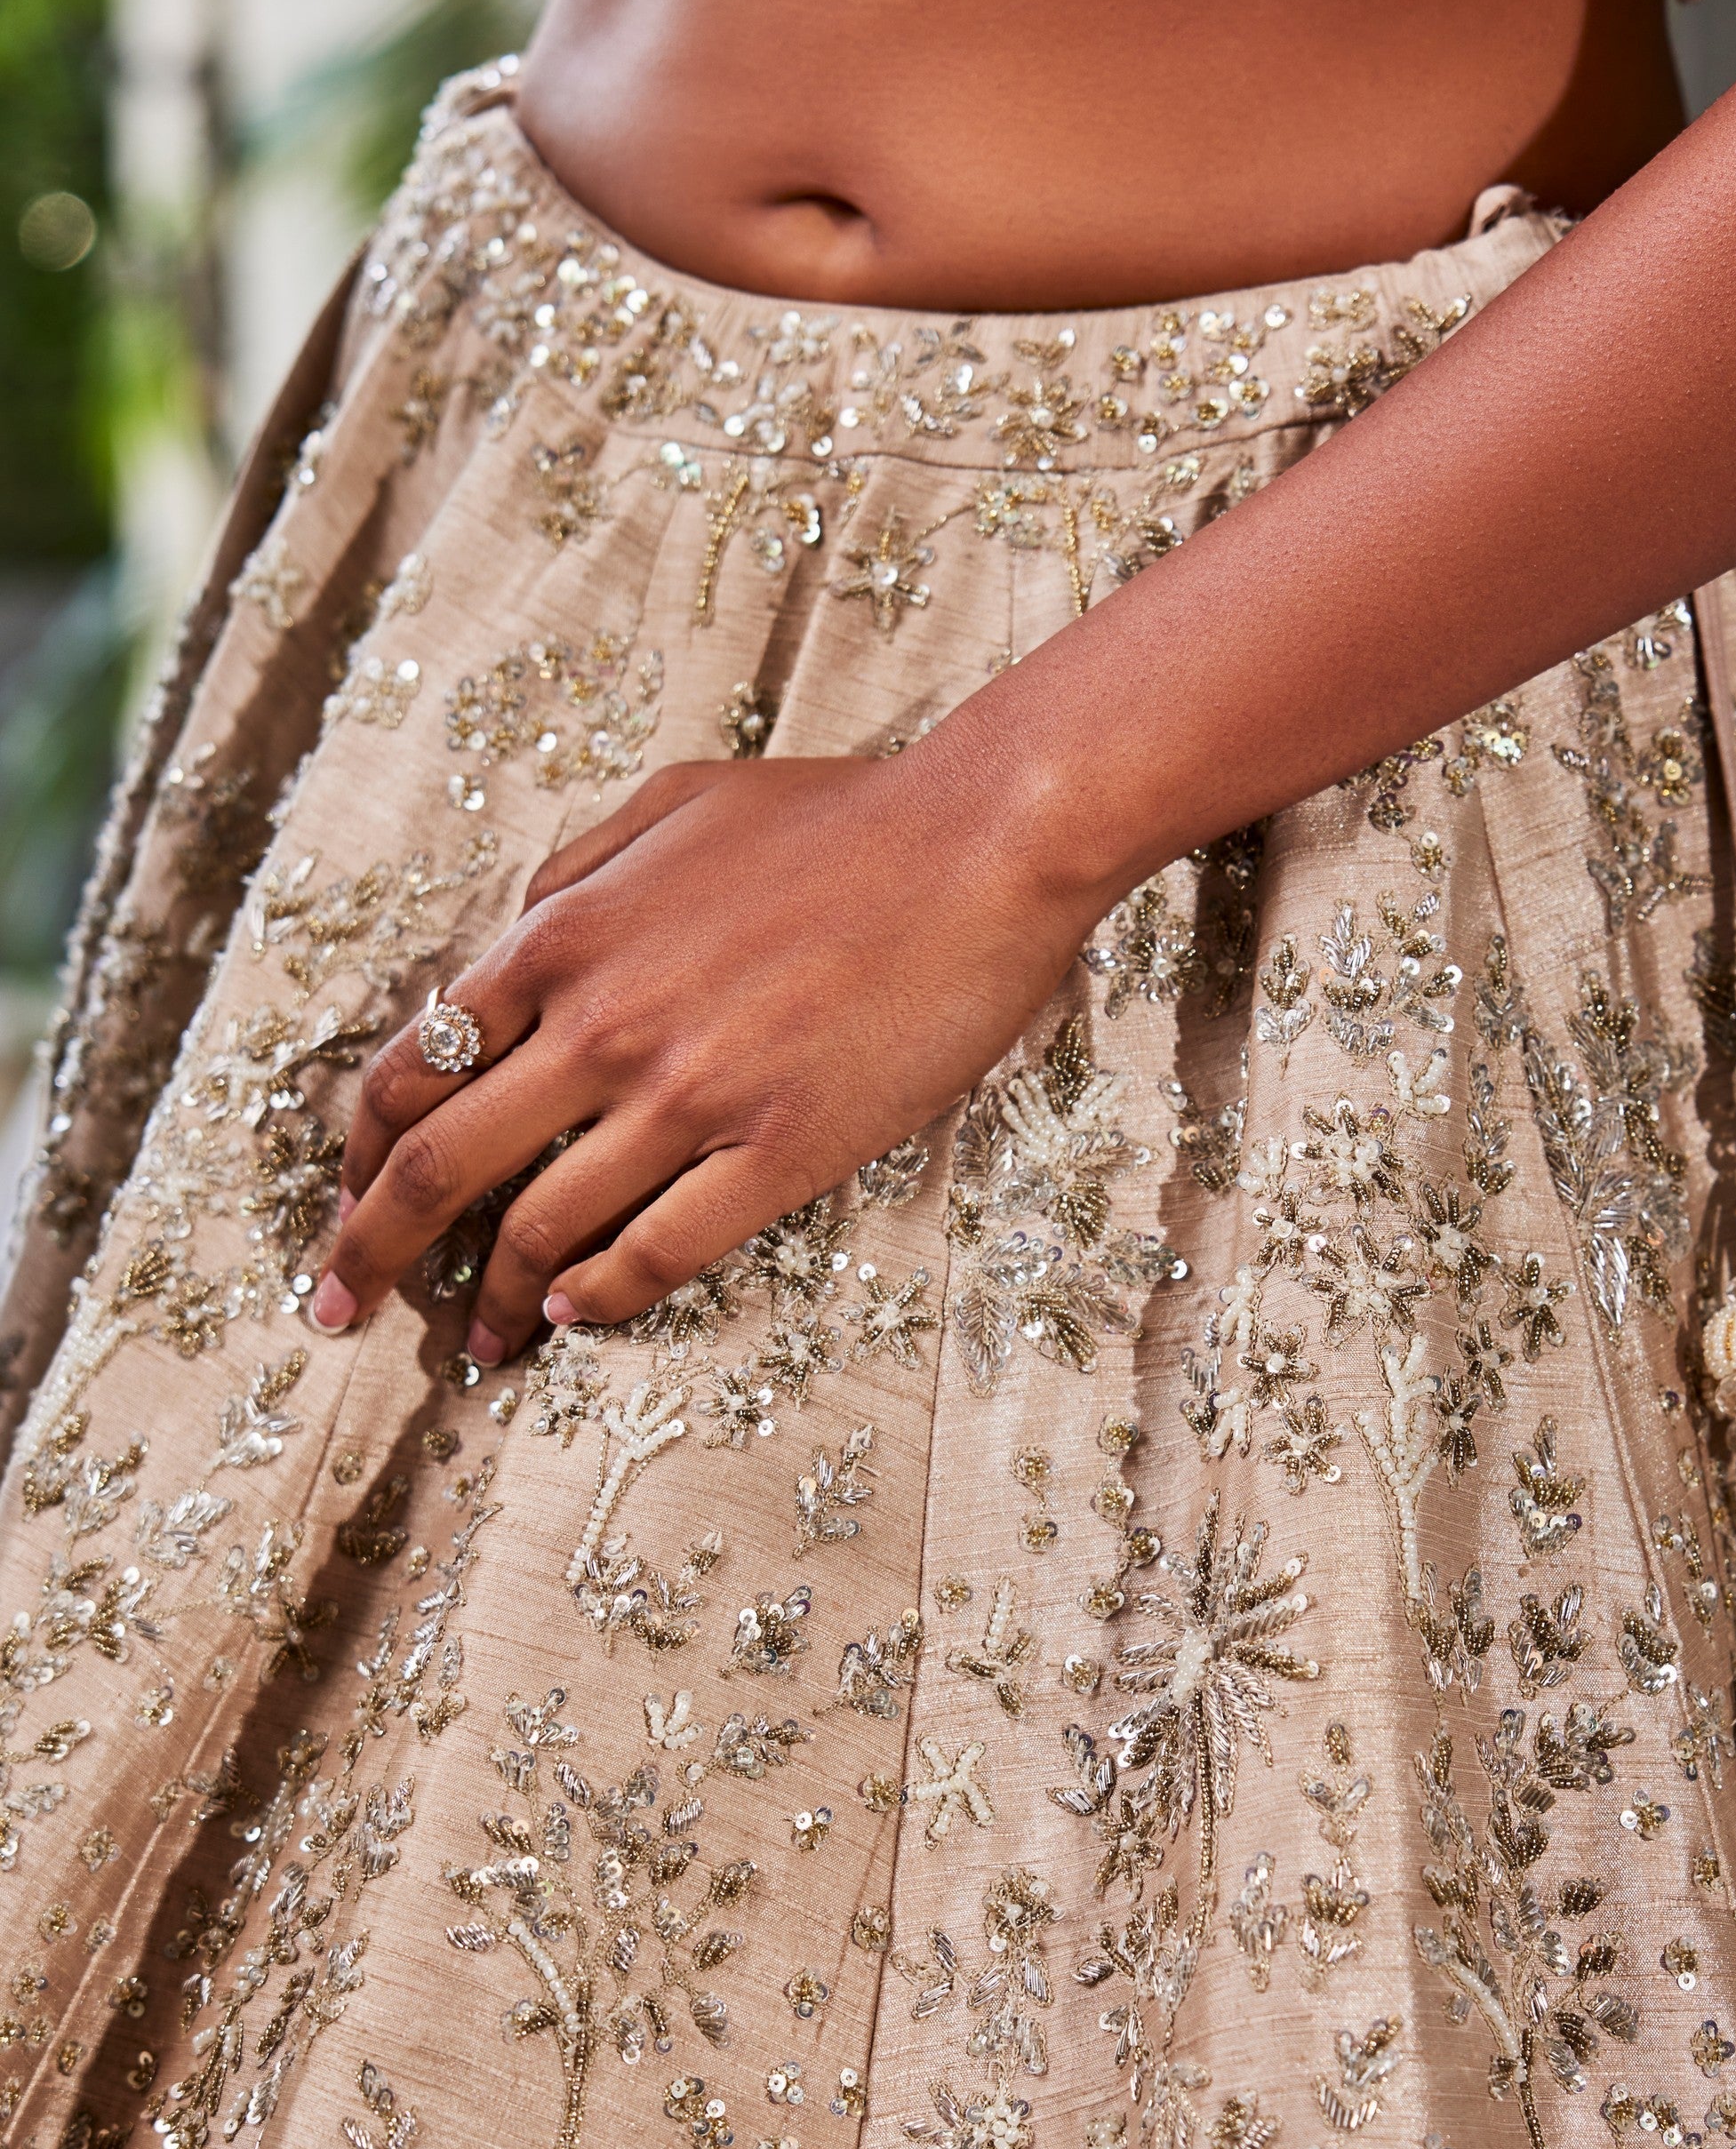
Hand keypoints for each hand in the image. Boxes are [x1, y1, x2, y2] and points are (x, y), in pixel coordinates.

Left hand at [311, 747, 1103, 1360]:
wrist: (979, 846)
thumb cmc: (837, 816)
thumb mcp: (671, 804)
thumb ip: (575, 872)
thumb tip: (516, 934)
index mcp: (562, 940)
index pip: (410, 1072)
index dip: (357, 1159)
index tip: (347, 1210)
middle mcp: (602, 1026)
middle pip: (440, 1168)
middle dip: (371, 1255)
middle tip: (341, 1309)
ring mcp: (689, 1097)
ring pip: (541, 1228)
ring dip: (491, 1300)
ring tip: (479, 1344)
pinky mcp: (778, 1152)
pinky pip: (659, 1252)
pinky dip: (599, 1299)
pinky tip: (575, 1317)